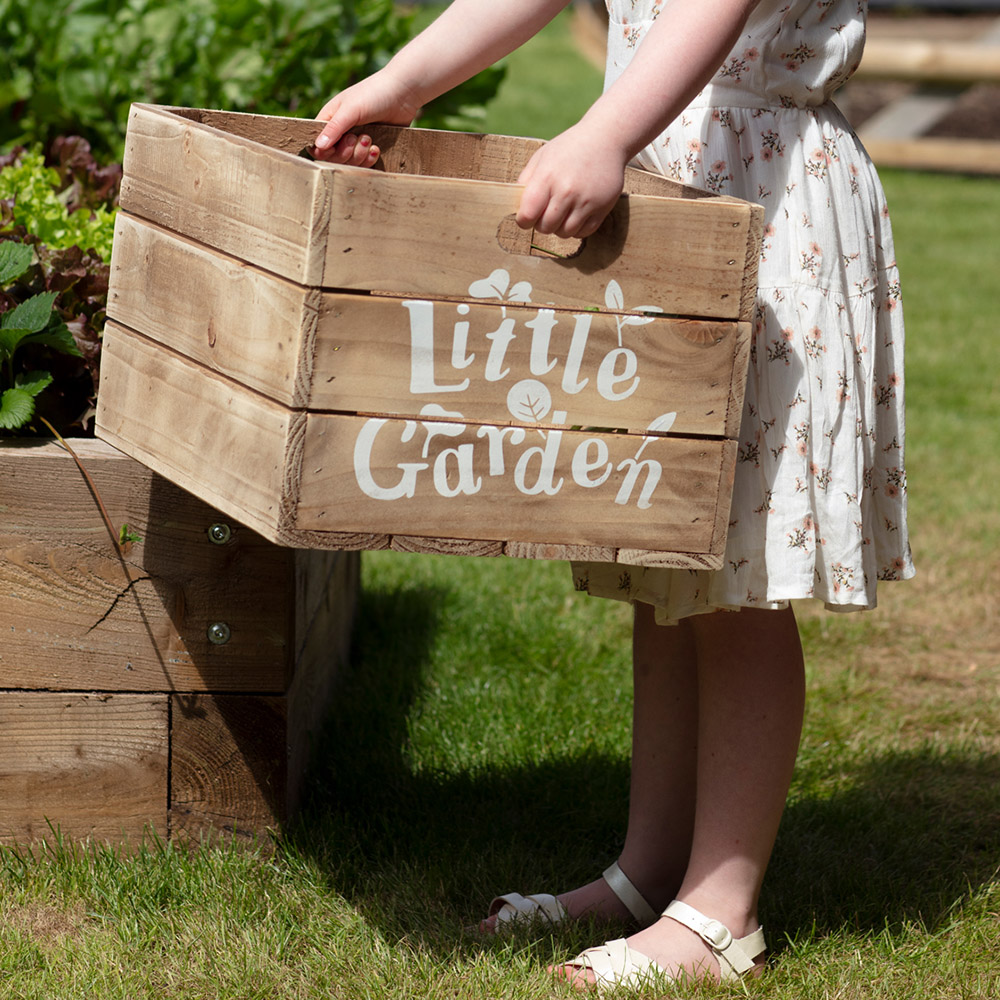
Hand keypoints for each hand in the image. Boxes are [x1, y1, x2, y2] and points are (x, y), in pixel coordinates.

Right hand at [312, 68, 422, 164]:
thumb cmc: (374, 94)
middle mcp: (341, 132)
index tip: (337, 145)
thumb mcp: (351, 110)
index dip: (325, 151)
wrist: (403, 92)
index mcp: (330, 120)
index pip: (318, 145)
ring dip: (360, 155)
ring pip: (350, 163)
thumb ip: (334, 128)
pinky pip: (365, 164)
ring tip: (370, 140)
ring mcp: (357, 141)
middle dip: (347, 152)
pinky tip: (377, 148)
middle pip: (334, 158)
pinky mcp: (371, 148)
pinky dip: (370, 159)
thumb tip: (317, 147)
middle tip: (358, 137)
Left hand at [516, 124, 629, 238]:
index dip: (524, 220)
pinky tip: (575, 215)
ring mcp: (586, 201)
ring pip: (564, 233)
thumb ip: (527, 180)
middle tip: (546, 213)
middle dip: (542, 224)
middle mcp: (567, 191)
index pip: (527, 215)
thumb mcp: (542, 156)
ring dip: (560, 228)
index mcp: (547, 177)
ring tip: (561, 213)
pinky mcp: (602, 207)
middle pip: (545, 227)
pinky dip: (576, 229)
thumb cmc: (570, 148)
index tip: (527, 217)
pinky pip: (583, 233)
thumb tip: (517, 207)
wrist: (606, 138)